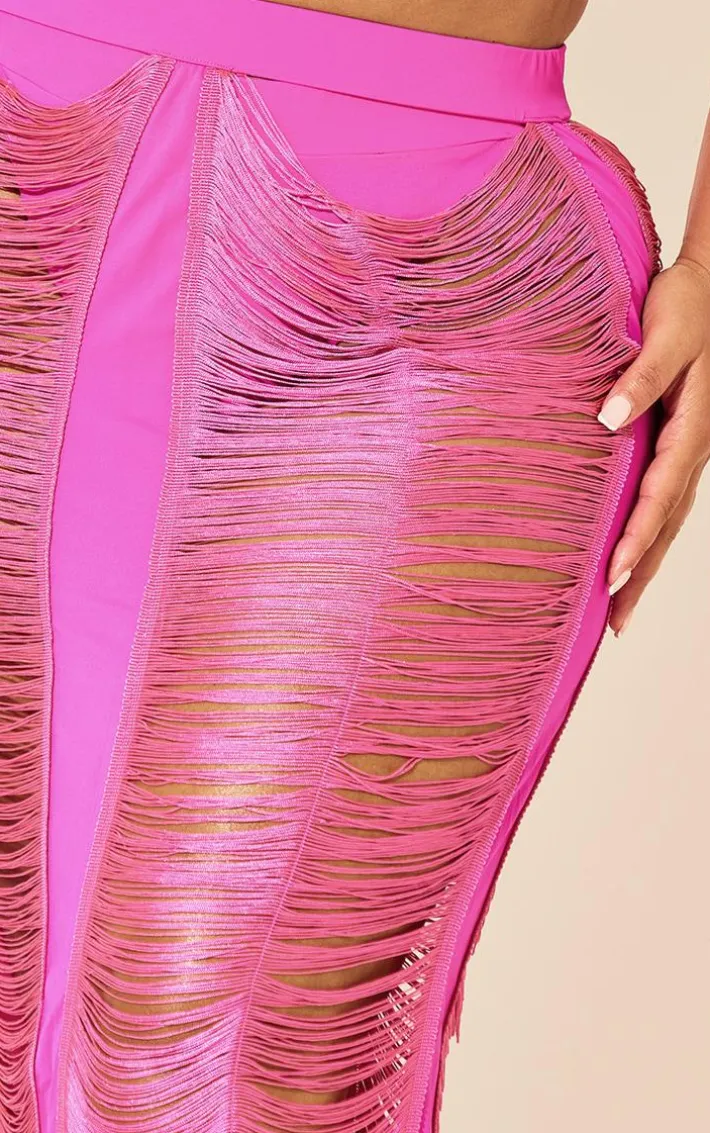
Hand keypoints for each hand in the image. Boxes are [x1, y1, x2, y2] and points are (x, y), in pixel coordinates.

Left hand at [598, 256, 709, 635]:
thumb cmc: (687, 303)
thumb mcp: (666, 334)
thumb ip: (640, 377)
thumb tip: (608, 419)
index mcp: (691, 429)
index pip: (658, 499)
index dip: (635, 542)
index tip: (610, 579)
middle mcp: (694, 448)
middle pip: (666, 526)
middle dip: (640, 575)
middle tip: (615, 624)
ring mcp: (689, 448)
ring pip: (667, 518)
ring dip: (644, 563)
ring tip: (619, 606)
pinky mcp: (679, 441)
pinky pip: (665, 499)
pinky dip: (648, 532)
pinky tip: (628, 549)